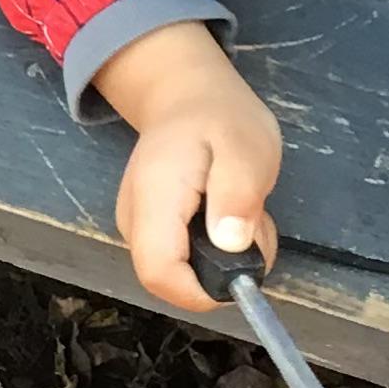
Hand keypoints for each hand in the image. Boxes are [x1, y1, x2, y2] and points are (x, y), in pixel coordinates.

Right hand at [99, 19, 281, 315]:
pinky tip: (227, 215)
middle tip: (255, 225)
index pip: (160, 273)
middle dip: (223, 271)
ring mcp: (137, 227)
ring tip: (245, 214)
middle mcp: (133, 220)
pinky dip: (215, 251)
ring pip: (180, 275)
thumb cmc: (220, 118)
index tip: (245, 267)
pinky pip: (182, 262)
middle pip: (171, 280)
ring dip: (224, 260)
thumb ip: (238, 194)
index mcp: (153, 198)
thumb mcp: (245, 148)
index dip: (203, 290)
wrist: (187, 97)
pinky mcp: (148, 231)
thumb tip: (232, 244)